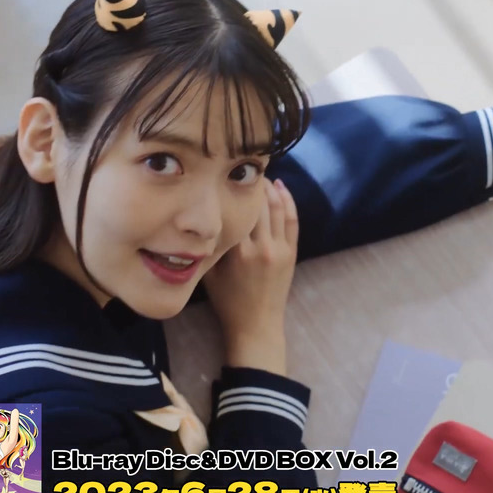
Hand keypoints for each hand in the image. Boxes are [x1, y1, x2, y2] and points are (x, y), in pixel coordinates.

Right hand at [200, 178, 298, 374]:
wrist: (256, 324)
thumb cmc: (228, 301)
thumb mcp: (210, 272)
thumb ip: (208, 246)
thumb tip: (200, 217)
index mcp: (238, 252)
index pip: (236, 210)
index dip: (231, 189)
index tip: (223, 173)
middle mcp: (261, 247)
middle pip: (258, 204)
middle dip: (251, 183)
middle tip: (241, 168)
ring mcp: (280, 250)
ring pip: (277, 208)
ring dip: (269, 188)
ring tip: (259, 173)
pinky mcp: (291, 253)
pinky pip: (292, 220)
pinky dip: (288, 201)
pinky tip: (281, 187)